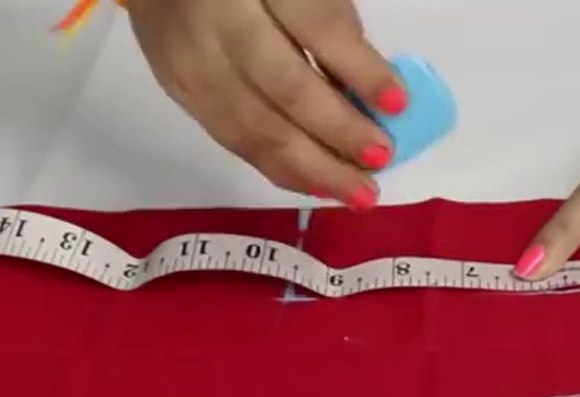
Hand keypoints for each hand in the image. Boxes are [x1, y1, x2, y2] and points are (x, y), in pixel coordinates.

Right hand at [124, 0, 407, 207]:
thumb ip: (330, 26)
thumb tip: (370, 96)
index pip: (317, 27)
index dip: (360, 69)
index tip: (398, 104)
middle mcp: (219, 20)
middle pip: (285, 87)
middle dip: (338, 130)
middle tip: (381, 157)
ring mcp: (193, 61)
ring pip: (258, 128)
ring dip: (314, 167)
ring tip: (358, 192)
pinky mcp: (181, 92)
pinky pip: (235, 141)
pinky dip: (281, 168)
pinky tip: (318, 185)